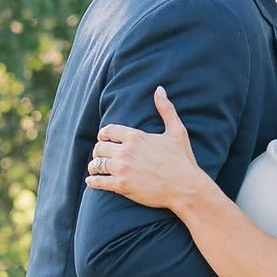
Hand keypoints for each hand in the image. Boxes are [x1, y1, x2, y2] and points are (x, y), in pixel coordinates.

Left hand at [86, 86, 208, 213]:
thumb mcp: (177, 132)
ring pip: (96, 164)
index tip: (103, 139)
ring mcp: (122, 169)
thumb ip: (166, 110)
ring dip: (94, 166)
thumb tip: (159, 89)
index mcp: (136, 137)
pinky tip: (92, 181)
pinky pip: (98, 182)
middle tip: (99, 156)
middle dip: (98, 151)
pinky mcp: (122, 185)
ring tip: (94, 169)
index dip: (103, 135)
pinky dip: (93, 181)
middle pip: (99, 148)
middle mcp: (126, 151)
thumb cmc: (182, 161)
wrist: (185, 187)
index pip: (108, 131)